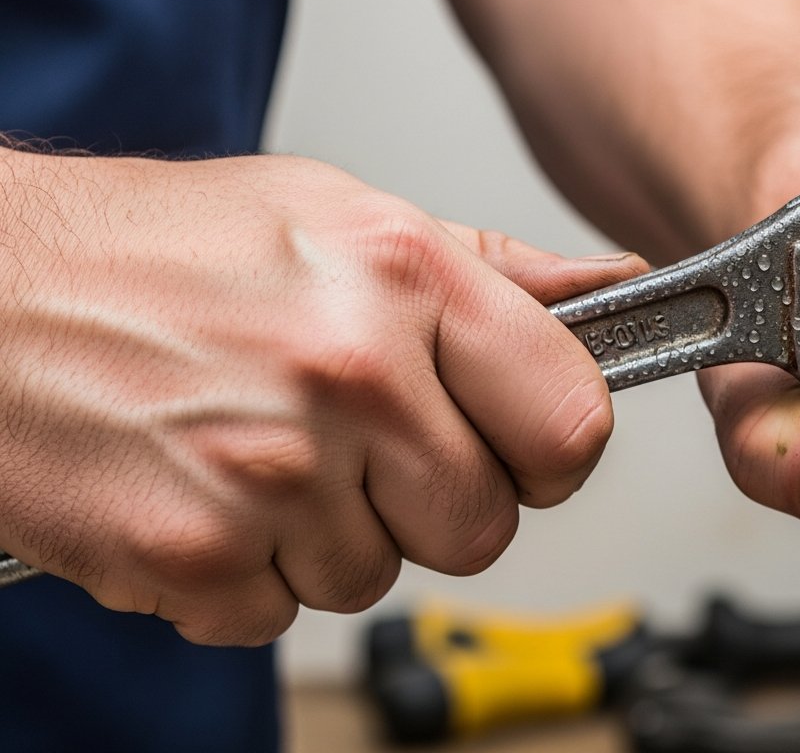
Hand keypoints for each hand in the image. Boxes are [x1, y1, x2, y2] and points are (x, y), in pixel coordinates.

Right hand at [0, 150, 646, 644]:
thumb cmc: (157, 249)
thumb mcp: (343, 216)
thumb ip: (493, 269)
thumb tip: (614, 289)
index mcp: (405, 277)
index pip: (571, 421)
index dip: (548, 450)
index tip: (512, 443)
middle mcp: (350, 372)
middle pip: (484, 524)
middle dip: (428, 500)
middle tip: (355, 443)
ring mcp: (273, 473)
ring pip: (379, 577)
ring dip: (326, 533)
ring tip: (255, 446)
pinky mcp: (197, 555)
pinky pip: (279, 612)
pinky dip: (244, 571)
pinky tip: (202, 487)